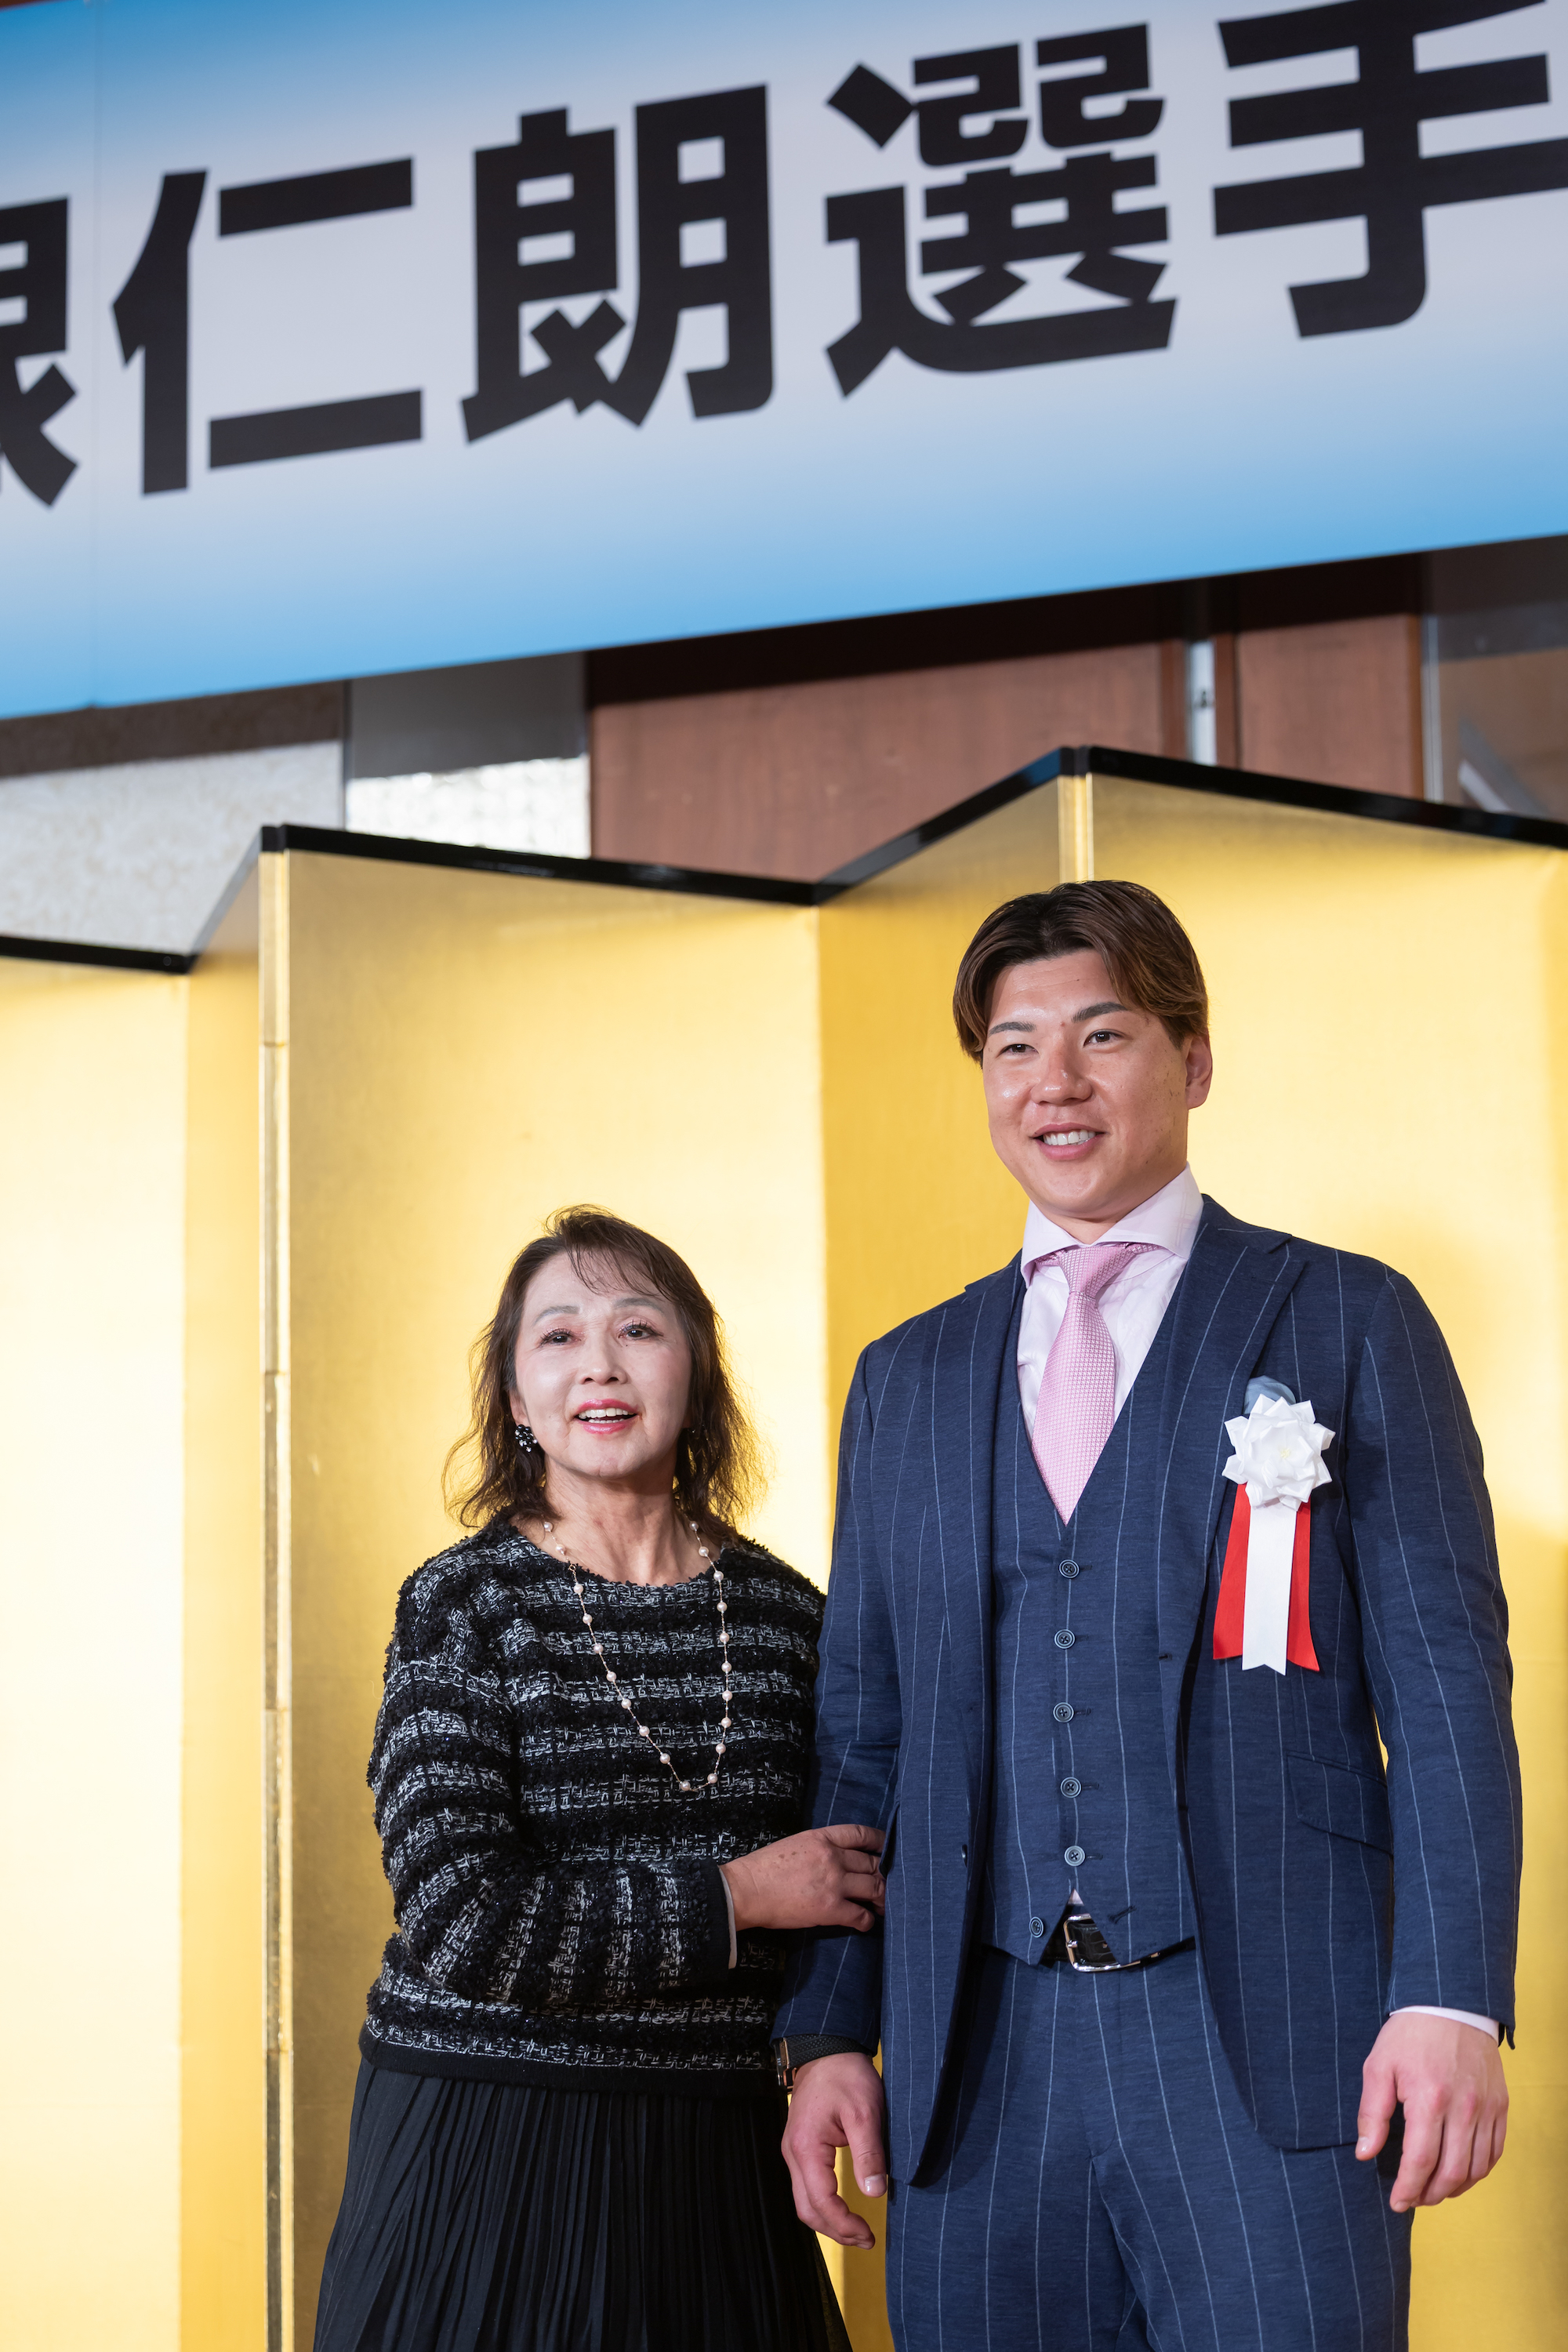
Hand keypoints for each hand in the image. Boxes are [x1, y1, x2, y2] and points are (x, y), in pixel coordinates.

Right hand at [720, 1824, 884, 1933]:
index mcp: (822, 1838)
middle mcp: (833, 1857)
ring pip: (873, 1887)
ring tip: (882, 1904)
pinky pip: (860, 1915)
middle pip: (872, 1863)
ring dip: (881, 1897)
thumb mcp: (796, 1844)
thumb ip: (821, 1847)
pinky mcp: (830, 1909)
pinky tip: (866, 1923)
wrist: (747, 1890)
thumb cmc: (765, 1867)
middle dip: (883, 1874)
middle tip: (887, 1883)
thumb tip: (839, 1857)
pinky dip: (867, 1921)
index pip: (861, 1833)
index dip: (880, 1841)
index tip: (887, 1848)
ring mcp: (834, 1883)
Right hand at [781, 2051, 887, 2247]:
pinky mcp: (801, 2147)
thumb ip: (869, 2154)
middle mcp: (793, 2153)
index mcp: (806, 2147)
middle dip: (836, 2230)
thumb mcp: (866, 2112)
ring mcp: (794, 2151)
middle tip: (867, 2239)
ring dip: (829, 2221)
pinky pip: (807, 2186)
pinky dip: (824, 2204)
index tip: (869, 2234)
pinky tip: (844, 2208)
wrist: (827, 2048)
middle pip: (807, 2209)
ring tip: (858, 2230)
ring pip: (804, 2201)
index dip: (844, 2225)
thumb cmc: (845, 2076)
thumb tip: (875, 2193)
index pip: (821, 2202)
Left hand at [1357, 2013, 1507, 2210]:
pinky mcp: (1501, 2105)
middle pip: (1452, 2173)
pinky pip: (1495, 2152)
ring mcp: (1486, 2108)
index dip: (1408, 2189)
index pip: (1421, 2162)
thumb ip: (1373, 2113)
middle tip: (1413, 2199)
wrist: (1451, 2003)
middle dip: (1430, 2195)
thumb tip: (1365, 2154)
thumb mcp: (1379, 2066)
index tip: (1397, 2201)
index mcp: (1429, 2099)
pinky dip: (1479, 2171)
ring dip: (1455, 2189)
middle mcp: (1463, 2109)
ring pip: (1477, 2169)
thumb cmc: (1410, 2035)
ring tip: (1434, 2191)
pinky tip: (1461, 2174)